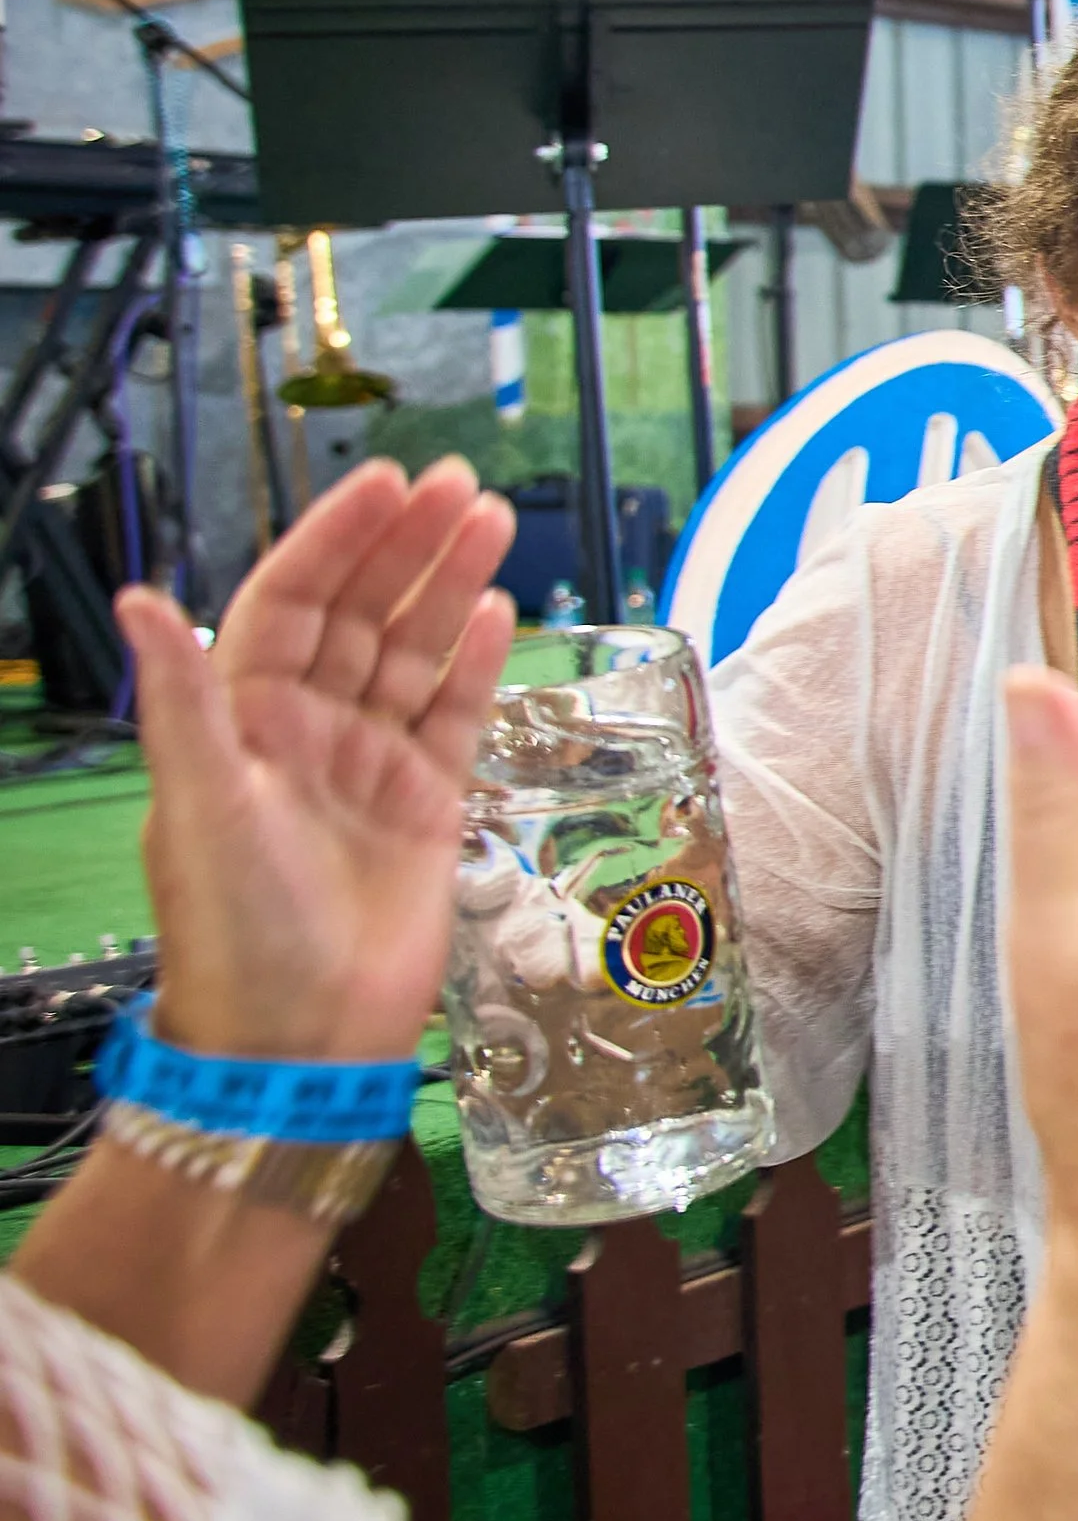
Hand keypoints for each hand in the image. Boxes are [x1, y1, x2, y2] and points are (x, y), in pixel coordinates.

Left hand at [125, 458, 514, 1063]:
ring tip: (493, 522)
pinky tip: (499, 611)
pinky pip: (454, 715)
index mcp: (245, 718)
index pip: (294, 600)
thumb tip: (135, 597)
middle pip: (363, 612)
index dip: (339, 538)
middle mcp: (308, 730)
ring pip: (416, 652)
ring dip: (451, 585)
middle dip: (409, 544)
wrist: (301, 1037)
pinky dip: (477, 662)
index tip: (387, 485)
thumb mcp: (202, 804)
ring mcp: (371, 764)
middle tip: (461, 484)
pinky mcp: (427, 805)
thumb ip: (182, 697)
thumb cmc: (236, 928)